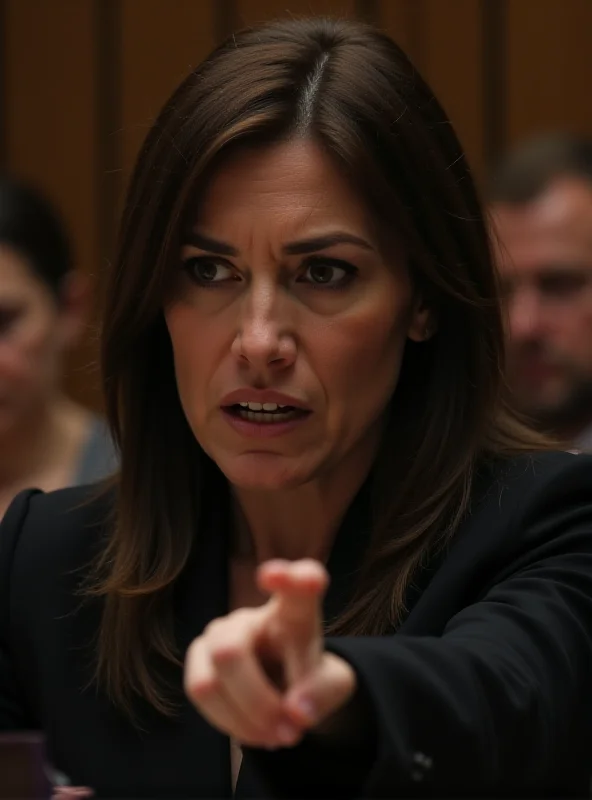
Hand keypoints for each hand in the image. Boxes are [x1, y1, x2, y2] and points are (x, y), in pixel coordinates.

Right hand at [184, 559, 356, 748]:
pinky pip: (199, 692)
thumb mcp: (334, 686)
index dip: (288, 578)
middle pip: (230, 649)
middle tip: (291, 732)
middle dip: (258, 703)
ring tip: (277, 735)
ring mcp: (219, 633)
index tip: (274, 574)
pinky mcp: (198, 657)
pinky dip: (231, 724)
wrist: (288, 691)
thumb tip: (295, 713)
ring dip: (245, 721)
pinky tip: (255, 731)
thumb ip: (322, 694)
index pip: (297, 584)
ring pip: (210, 680)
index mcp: (296, 610)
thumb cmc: (310, 677)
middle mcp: (251, 616)